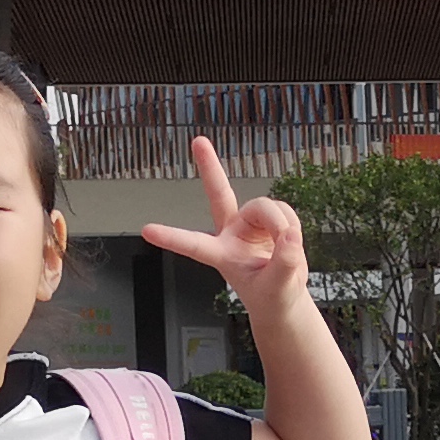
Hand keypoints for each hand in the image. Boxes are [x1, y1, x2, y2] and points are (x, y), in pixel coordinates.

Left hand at [138, 138, 308, 314]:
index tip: (146, 230)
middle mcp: (231, 233)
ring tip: (289, 247)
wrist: (284, 297)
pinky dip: (293, 225)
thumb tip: (290, 235)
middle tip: (198, 141)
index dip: (172, 237)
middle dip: (210, 167)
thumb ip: (284, 263)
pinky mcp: (267, 220)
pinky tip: (290, 241)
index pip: (194, 245)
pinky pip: (285, 212)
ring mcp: (249, 223)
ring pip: (268, 207)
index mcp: (221, 255)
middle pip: (220, 194)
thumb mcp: (278, 289)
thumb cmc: (272, 298)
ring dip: (283, 224)